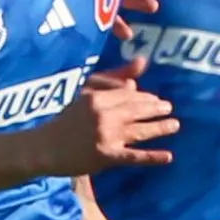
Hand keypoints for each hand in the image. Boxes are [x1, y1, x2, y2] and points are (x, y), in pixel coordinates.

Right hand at [40, 59, 177, 173]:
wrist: (44, 148)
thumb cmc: (66, 120)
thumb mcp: (86, 93)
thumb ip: (114, 78)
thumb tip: (142, 62)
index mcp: (97, 97)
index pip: (128, 94)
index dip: (144, 96)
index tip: (155, 99)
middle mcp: (103, 115)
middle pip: (136, 110)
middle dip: (155, 108)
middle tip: (169, 107)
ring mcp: (106, 136)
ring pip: (139, 130)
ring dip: (160, 127)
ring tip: (175, 124)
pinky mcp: (106, 156)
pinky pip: (134, 156)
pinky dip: (152, 157)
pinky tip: (168, 156)